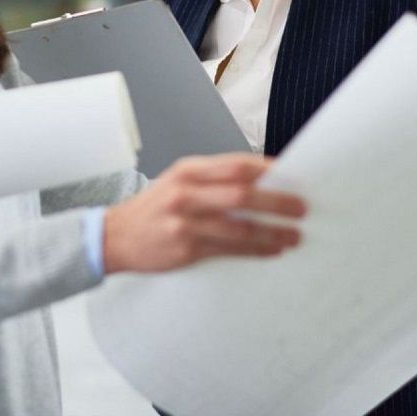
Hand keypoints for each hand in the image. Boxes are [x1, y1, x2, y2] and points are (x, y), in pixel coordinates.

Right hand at [102, 153, 306, 273]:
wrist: (115, 236)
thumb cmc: (154, 208)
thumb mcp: (179, 181)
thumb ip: (213, 179)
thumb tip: (261, 181)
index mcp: (188, 171)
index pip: (236, 165)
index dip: (268, 170)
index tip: (292, 176)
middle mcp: (186, 193)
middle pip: (241, 194)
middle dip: (276, 201)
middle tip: (301, 208)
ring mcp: (184, 222)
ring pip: (239, 226)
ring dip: (271, 232)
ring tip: (294, 235)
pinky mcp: (185, 248)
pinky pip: (228, 250)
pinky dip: (254, 250)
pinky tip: (272, 251)